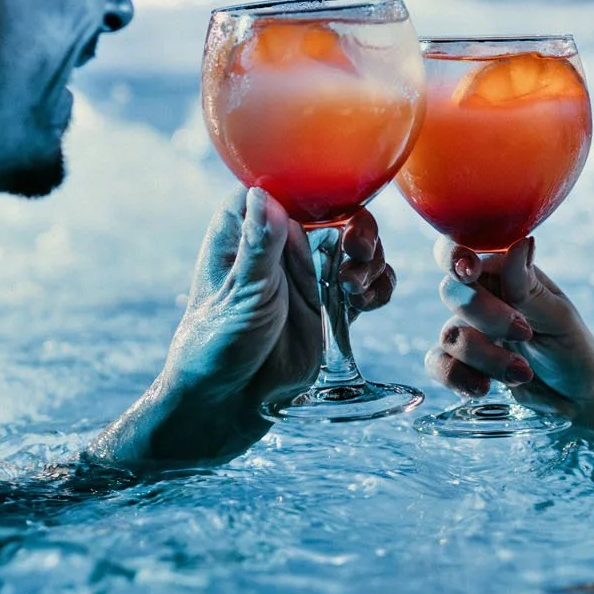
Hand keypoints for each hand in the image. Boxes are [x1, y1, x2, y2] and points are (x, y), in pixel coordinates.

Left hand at [91, 189, 395, 471]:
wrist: (226, 407)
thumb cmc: (216, 348)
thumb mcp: (239, 296)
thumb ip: (258, 249)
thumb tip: (264, 194)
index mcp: (245, 232)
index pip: (285, 186)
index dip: (317, 189)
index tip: (333, 207)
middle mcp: (278, 247)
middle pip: (334, 212)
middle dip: (358, 228)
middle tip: (357, 251)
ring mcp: (306, 277)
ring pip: (355, 247)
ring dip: (370, 259)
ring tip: (355, 288)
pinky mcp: (328, 309)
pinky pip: (366, 285)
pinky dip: (378, 287)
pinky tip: (368, 303)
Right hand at [431, 236, 593, 434]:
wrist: (574, 398)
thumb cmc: (572, 347)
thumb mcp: (560, 318)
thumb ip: (529, 287)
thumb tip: (520, 243)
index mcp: (507, 274)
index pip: (468, 251)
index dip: (456, 256)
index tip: (469, 270)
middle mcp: (482, 297)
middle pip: (452, 290)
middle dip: (484, 315)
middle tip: (524, 333)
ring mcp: (469, 330)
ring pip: (450, 334)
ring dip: (486, 356)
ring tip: (524, 372)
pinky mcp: (461, 363)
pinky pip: (437, 363)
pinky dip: (457, 377)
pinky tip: (484, 387)